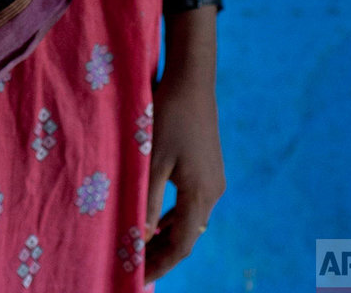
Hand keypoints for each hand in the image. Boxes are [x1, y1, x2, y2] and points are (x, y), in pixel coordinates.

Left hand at [142, 66, 224, 283]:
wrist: (192, 78)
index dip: (160, 264)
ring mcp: (214, 178)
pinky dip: (174, 215)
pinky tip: (157, 217)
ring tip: (142, 246)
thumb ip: (146, 200)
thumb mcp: (152, 160)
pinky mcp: (209, 166)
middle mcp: (213, 192)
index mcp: (200, 194)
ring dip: (167, 234)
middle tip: (136, 264)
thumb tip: (140, 238)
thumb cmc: (169, 116)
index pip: (181, 245)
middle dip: (162, 252)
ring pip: (190, 219)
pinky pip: (192, 202)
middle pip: (188, 235)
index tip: (137, 277)